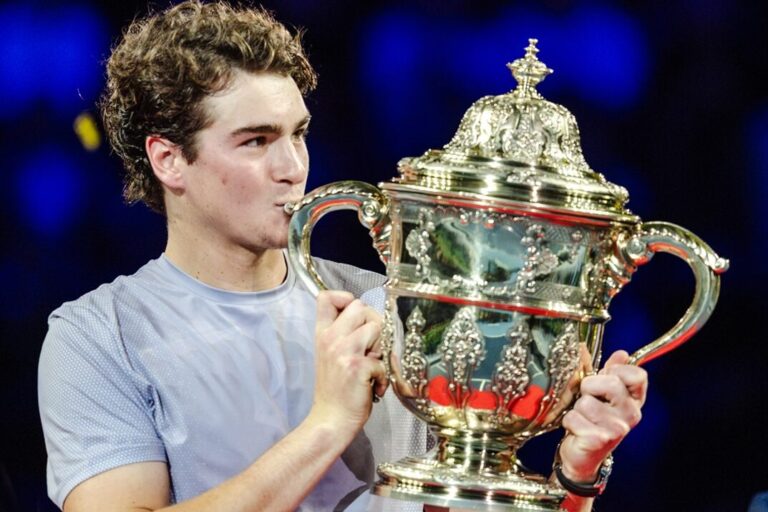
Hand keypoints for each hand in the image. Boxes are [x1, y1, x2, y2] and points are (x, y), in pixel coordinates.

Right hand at [309, 290, 386, 438]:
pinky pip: (382, 358)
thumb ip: (342, 333)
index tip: (355, 316)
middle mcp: (330, 339)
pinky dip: (383, 376)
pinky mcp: (357, 366)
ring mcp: (343, 351)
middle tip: (370, 347)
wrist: (331, 420)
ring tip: (372, 365)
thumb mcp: (329, 355)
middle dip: (372, 324)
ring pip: (376, 327)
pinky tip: (373, 386)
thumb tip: (368, 316)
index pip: (326, 297)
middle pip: (360, 307)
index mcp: (322, 334)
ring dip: (381, 348)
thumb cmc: (335, 390)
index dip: (346, 298)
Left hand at [558, 350, 647, 481]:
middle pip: (609, 383)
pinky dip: (568, 421)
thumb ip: (611, 372)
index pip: (637, 375)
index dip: (617, 370)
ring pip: (586, 401)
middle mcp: (631, 414)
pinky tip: (576, 430)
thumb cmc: (593, 421)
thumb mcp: (604, 395)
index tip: (605, 377)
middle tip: (588, 399)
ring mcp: (617, 428)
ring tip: (582, 418)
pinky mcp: (599, 439)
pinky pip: (573, 416)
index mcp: (634, 401)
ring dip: (577, 408)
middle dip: (589, 387)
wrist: (583, 456)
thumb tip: (622, 353)